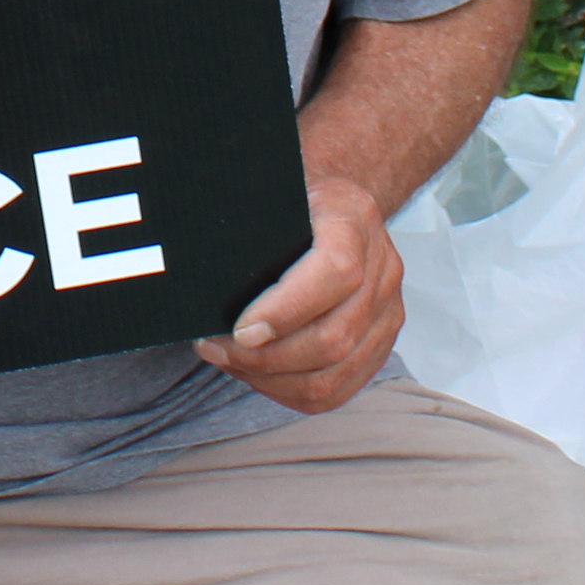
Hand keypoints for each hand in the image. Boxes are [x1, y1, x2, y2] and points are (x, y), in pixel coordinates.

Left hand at [195, 173, 402, 412]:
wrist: (337, 209)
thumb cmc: (295, 204)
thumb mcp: (271, 192)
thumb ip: (246, 220)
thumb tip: (196, 265)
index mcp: (354, 218)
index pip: (335, 271)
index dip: (287, 309)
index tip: (240, 329)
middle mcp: (382, 267)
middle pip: (334, 336)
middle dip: (265, 357)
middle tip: (216, 348)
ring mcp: (388, 310)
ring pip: (334, 373)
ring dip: (272, 379)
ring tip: (232, 362)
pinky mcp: (380, 344)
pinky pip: (338, 390)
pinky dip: (291, 392)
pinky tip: (260, 375)